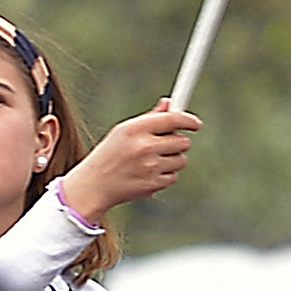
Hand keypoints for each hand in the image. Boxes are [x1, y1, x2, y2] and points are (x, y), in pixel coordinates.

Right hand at [61, 104, 199, 217]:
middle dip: (178, 143)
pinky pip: (174, 177)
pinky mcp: (153, 184)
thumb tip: (169, 104)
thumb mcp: (124, 131)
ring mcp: (150, 167)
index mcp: (135, 129)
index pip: (173, 119)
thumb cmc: (109, 155)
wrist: (94, 185)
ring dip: (172, 160)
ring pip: (181, 160)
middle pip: (183, 141)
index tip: (196, 124)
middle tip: (164, 145)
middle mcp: (144, 146)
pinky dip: (166, 176)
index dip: (189, 120)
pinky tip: (148, 174)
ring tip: (152, 162)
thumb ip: (150, 118)